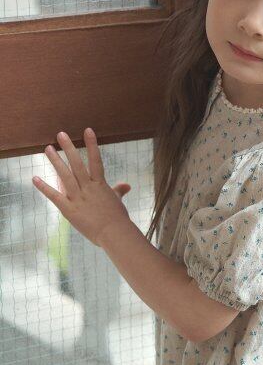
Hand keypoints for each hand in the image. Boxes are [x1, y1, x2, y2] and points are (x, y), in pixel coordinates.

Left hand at [33, 128, 132, 248]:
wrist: (114, 234)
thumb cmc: (118, 220)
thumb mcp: (118, 202)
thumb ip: (119, 191)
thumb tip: (126, 185)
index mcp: (101, 185)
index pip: (96, 160)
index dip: (92, 144)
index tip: (87, 130)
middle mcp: (89, 188)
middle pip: (77, 164)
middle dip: (69, 148)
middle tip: (60, 134)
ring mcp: (78, 198)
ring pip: (66, 176)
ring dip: (56, 161)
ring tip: (47, 148)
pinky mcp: (69, 210)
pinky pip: (55, 196)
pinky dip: (44, 187)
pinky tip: (34, 178)